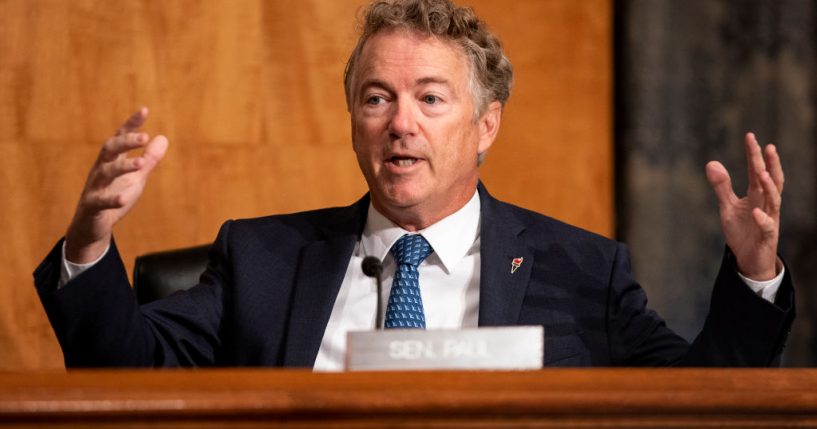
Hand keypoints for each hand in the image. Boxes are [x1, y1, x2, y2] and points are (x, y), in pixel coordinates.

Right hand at [65, 107, 168, 262]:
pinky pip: (100, 201)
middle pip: (109, 149)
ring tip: (141, 163)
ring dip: (123, 166)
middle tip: (144, 136)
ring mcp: (95, 187)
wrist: (93, 226)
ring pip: (105, 172)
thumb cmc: (115, 196)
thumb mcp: (136, 177)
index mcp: (112, 161)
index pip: (120, 137)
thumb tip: (163, 137)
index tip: (144, 110)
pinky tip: (123, 199)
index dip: (131, 124)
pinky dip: (112, 200)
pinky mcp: (92, 206)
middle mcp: (101, 170)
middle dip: (125, 141)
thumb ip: (149, 159)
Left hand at [706, 132, 782, 280]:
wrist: (749, 259)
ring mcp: (769, 219)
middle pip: (770, 180)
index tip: (750, 136)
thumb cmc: (742, 231)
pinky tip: (755, 211)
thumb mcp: (728, 207)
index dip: (754, 154)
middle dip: (769, 164)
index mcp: (756, 195)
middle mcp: (766, 204)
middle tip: (767, 146)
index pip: (756, 170)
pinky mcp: (767, 236)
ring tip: (761, 172)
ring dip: (769, 186)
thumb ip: (722, 186)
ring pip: (774, 200)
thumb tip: (711, 163)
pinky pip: (767, 227)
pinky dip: (762, 219)